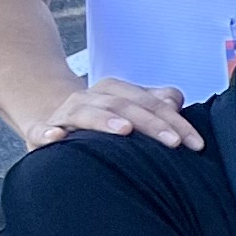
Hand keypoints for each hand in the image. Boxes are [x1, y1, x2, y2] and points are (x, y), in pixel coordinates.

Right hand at [24, 76, 200, 151]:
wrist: (52, 123)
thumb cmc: (102, 122)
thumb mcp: (131, 109)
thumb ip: (155, 103)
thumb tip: (174, 100)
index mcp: (114, 91)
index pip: (150, 102)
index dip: (175, 120)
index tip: (196, 143)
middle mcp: (89, 98)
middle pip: (124, 106)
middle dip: (151, 123)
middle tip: (174, 142)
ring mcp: (63, 114)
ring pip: (86, 112)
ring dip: (104, 120)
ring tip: (124, 130)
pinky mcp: (39, 132)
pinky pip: (40, 131)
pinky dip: (46, 133)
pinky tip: (56, 137)